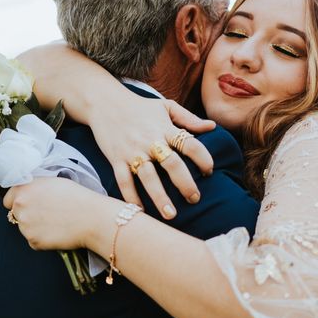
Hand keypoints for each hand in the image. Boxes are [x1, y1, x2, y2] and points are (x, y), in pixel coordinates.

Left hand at [3, 177, 98, 250]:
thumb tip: (28, 193)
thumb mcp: (53, 182)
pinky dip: (43, 239)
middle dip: (28, 214)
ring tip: (56, 222)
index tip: (30, 204)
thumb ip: (35, 187)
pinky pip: (34, 241)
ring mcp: (25, 226)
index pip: (8, 199)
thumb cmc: (77, 197)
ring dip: (35, 227)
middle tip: (47, 214)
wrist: (92, 217)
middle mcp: (20, 207)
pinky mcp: (33, 241)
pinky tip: (57, 231)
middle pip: (16, 214)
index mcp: (23, 189)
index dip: (20, 202)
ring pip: (25, 228)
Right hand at [88, 95, 215, 218]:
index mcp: (165, 128)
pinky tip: (140, 211)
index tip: (209, 171)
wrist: (104, 102)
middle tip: (194, 199)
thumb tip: (213, 127)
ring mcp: (132, 151)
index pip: (190, 143)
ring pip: (148, 177)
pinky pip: (124, 181)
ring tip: (171, 214)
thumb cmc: (140, 106)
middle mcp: (150, 140)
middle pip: (172, 163)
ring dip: (160, 197)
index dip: (203, 158)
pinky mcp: (116, 159)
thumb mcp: (166, 106)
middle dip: (185, 183)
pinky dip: (131, 197)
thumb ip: (189, 118)